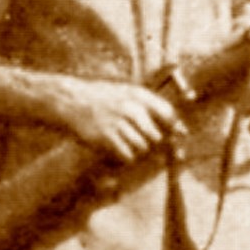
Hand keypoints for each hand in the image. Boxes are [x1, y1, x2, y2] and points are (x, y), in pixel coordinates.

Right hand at [59, 79, 183, 162]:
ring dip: (135, 150)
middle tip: (137, 140)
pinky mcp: (106, 137)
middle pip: (156, 136)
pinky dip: (123, 156)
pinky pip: (126, 155)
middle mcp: (131, 108)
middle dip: (150, 142)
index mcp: (138, 95)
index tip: (176, 136)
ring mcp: (119, 123)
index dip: (175, 127)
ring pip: (142, 148)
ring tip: (121, 141)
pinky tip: (115, 148)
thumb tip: (179, 127)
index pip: (168, 114)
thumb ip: (150, 107)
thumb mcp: (126, 93)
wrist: (70, 100)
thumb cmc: (101, 99)